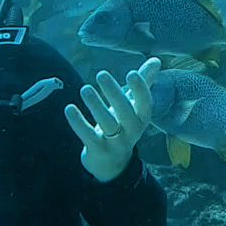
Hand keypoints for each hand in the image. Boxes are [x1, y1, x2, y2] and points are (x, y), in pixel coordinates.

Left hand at [66, 58, 158, 181]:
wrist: (112, 165)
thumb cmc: (123, 126)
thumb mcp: (134, 107)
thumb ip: (144, 83)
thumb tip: (155, 60)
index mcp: (141, 119)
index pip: (146, 104)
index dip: (140, 89)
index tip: (131, 73)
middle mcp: (131, 132)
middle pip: (125, 113)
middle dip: (114, 93)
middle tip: (101, 74)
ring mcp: (115, 143)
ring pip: (107, 123)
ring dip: (96, 105)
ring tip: (85, 89)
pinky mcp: (97, 150)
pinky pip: (88, 136)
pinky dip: (78, 122)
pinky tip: (69, 108)